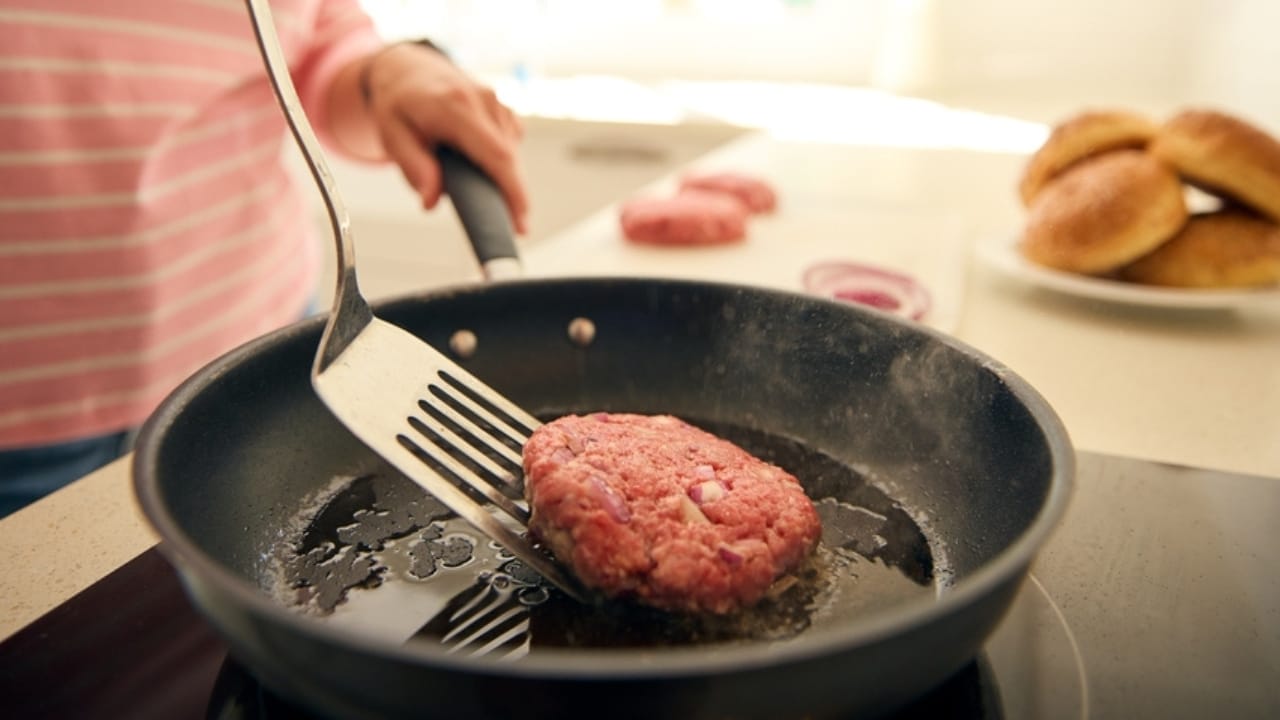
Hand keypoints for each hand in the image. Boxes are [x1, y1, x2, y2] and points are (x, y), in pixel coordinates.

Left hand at [362, 43, 528, 234]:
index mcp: (456, 105)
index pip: (496, 154)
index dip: (513, 190)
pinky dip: (497, 161)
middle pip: (510, 159)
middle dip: (512, 196)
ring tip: (464, 177)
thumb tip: (431, 201)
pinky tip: (472, 157)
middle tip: (506, 225)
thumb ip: (413, 167)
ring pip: (511, 155)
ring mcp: (499, 102)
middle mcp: (485, 100)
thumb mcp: (392, 134)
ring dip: (498, 177)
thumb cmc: (399, 102)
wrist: (410, 69)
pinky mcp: (505, 109)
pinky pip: (510, 145)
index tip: (521, 220)